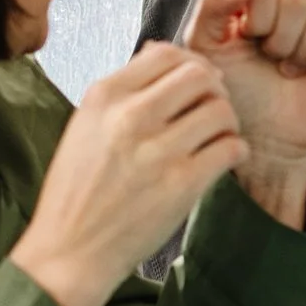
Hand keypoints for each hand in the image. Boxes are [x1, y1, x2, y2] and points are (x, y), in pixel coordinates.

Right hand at [9, 45, 244, 305]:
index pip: (165, 53)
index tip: (197, 79)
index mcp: (104, 98)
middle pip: (199, 75)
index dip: (190, 62)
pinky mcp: (182, 185)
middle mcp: (131, 117)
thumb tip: (161, 54)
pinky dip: (235, 150)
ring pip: (221, 109)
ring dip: (228, 121)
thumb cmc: (76, 193)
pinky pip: (230, 148)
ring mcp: (158, 150)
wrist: (70, 251)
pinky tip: (223, 159)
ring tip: (218, 136)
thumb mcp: (85, 127)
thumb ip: (122, 92)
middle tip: (213, 107)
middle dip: (214, 88)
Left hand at [180, 0, 305, 227]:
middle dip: (279, 33)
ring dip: (302, 44)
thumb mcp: (206, 46)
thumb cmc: (234, 91)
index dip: (256, 11)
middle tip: (270, 58)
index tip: (247, 38)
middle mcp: (286, 3)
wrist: (262, 135)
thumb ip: (213, 4)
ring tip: (288, 67)